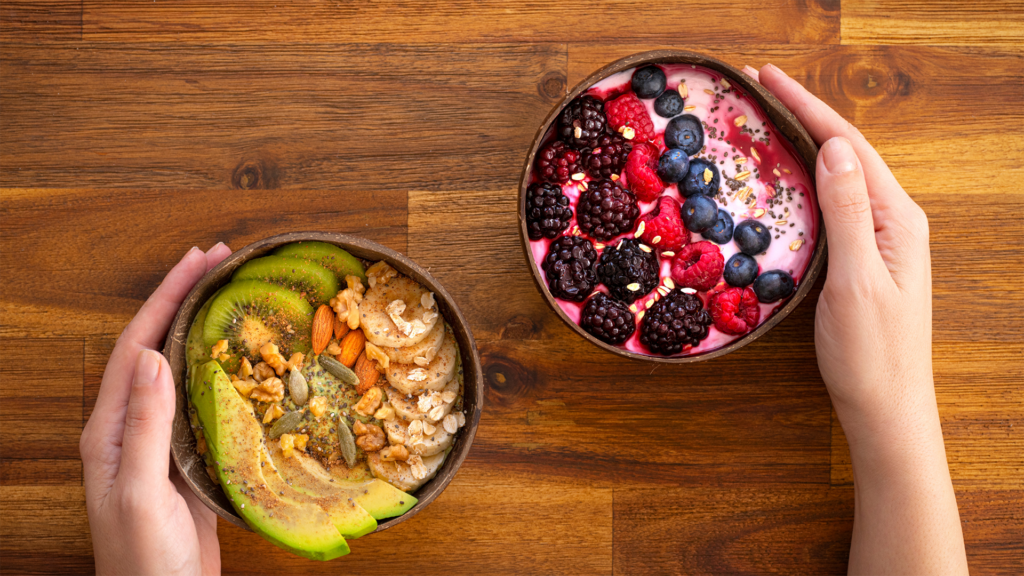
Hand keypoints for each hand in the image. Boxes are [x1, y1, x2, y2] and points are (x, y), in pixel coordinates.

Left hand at [80, 244, 230, 575]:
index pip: (138, 344)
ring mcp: (160, 441)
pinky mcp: (187, 459)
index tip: (200, 259)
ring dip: (205, 327)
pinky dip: (224, 370)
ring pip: (182, 368)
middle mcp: (132, 425)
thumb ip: (145, 424)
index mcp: (112, 427)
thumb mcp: (139, 490)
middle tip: (223, 260)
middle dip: (186, 298)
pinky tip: (248, 362)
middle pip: (158, 345)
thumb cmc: (143, 559)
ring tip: (235, 295)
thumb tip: (155, 355)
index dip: (167, 296)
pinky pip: (204, 400)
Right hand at [745, 64, 967, 574]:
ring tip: (767, 118)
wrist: (885, 408)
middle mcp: (891, 221)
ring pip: (837, 175)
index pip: (847, 146)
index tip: (766, 78)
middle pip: (845, 152)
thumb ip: (848, 212)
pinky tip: (784, 177)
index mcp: (896, 218)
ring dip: (803, 141)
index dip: (806, 106)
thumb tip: (834, 148)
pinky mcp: (862, 258)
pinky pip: (832, 204)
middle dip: (803, 114)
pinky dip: (804, 180)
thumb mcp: (857, 280)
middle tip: (758, 88)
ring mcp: (878, 239)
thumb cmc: (872, 353)